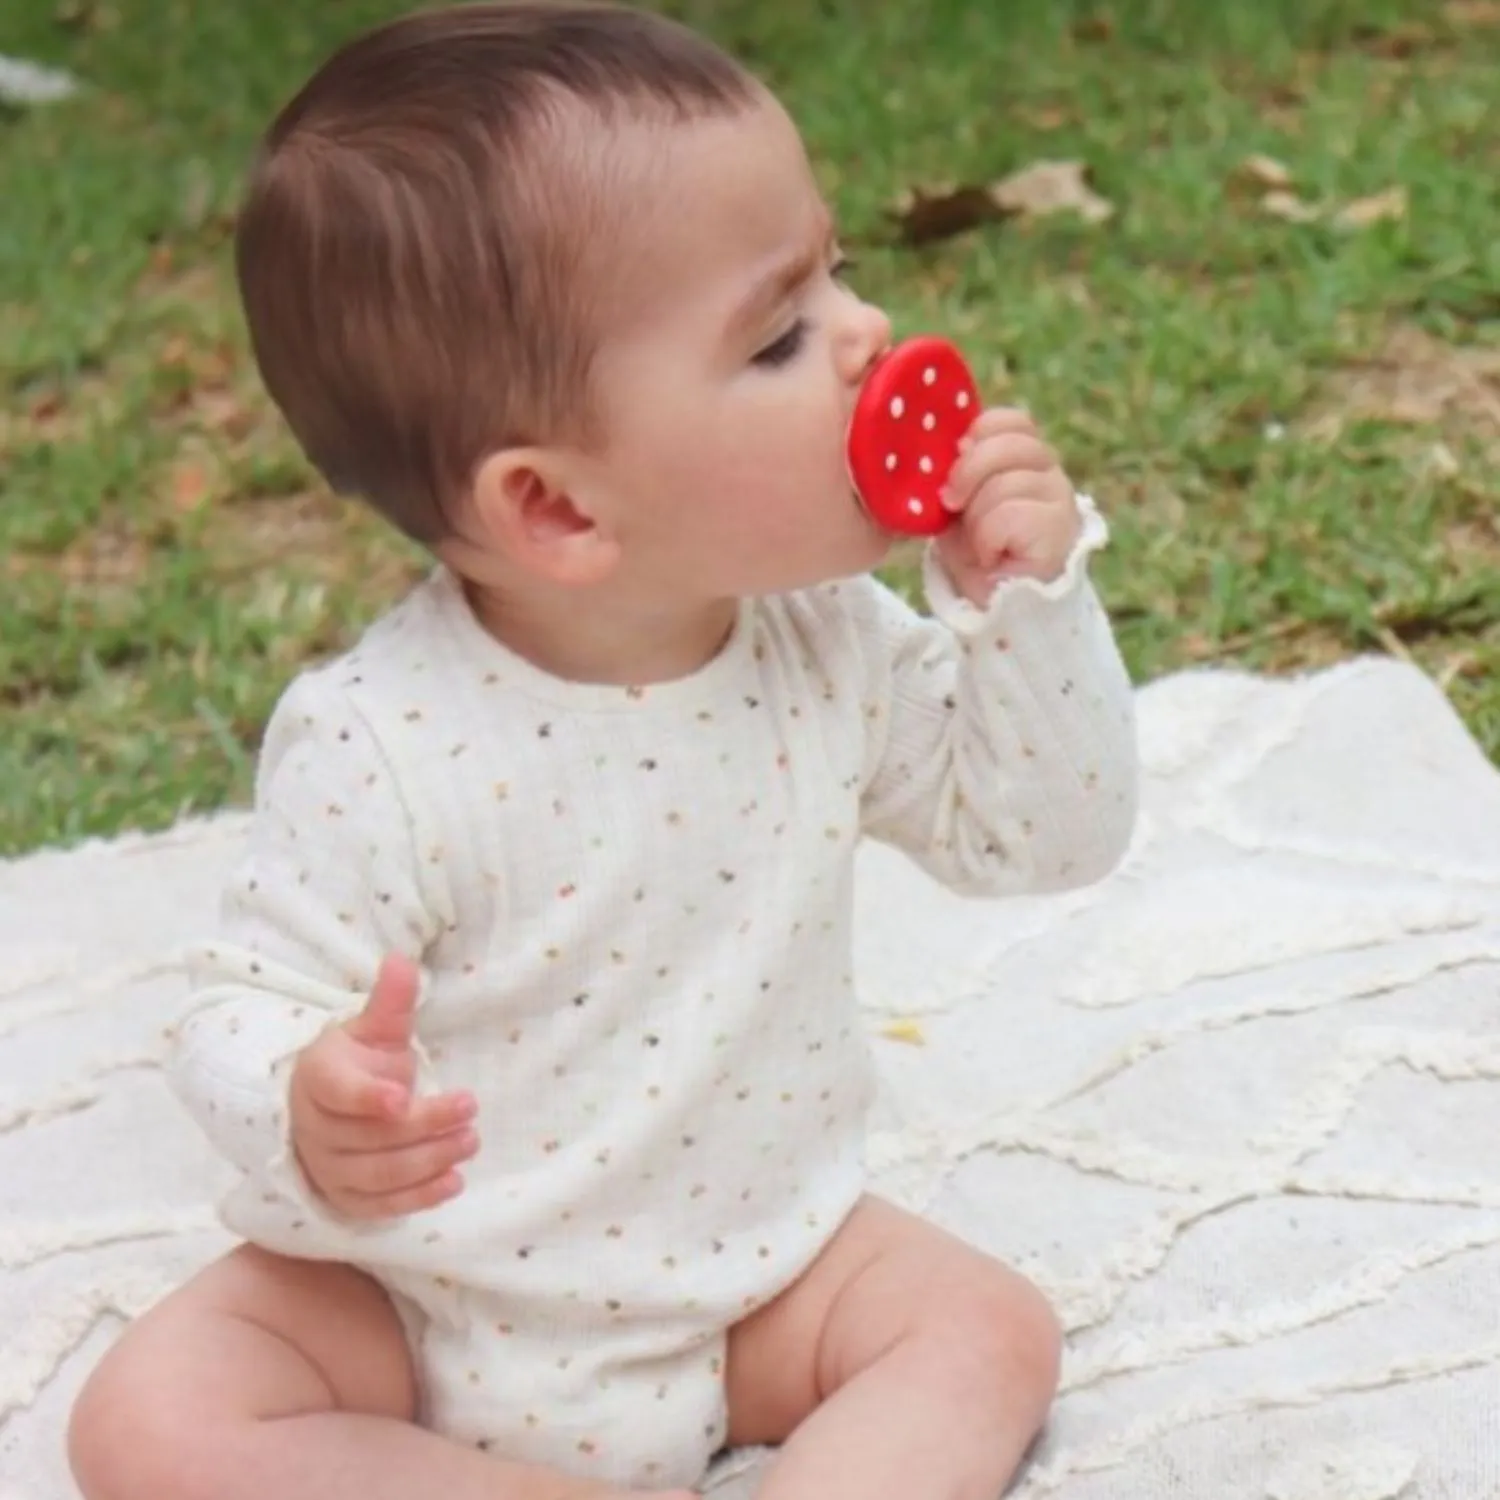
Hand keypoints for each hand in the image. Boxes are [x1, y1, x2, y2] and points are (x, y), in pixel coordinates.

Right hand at [289, 954, 478, 1219]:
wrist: (323, 1106)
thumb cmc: (355, 1062)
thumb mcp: (372, 1028)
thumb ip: (390, 1001)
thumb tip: (401, 960)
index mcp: (317, 1079)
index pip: (338, 1092)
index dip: (368, 1097)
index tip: (402, 1096)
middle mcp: (315, 1128)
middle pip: (370, 1136)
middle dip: (424, 1125)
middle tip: (470, 1108)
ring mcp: (327, 1168)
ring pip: (379, 1173)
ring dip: (429, 1159)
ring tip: (470, 1140)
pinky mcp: (345, 1198)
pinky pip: (381, 1207)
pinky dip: (418, 1198)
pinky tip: (454, 1181)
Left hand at [935, 408, 1080, 605]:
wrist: (995, 610)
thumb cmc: (975, 557)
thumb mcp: (957, 506)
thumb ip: (958, 472)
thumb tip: (952, 444)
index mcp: (1027, 462)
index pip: (1014, 421)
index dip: (980, 431)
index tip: (954, 456)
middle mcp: (1052, 475)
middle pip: (1011, 443)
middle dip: (969, 472)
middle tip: (951, 504)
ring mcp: (1061, 501)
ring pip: (1005, 484)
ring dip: (976, 520)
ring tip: (981, 545)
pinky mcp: (1060, 530)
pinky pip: (1007, 516)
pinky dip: (987, 540)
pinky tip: (993, 558)